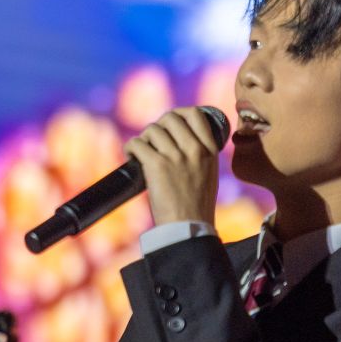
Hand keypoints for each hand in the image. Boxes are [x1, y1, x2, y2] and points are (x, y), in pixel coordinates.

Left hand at [125, 106, 222, 227]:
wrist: (189, 228)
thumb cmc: (197, 207)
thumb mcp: (208, 175)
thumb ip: (200, 157)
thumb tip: (180, 144)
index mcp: (210, 151)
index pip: (197, 114)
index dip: (180, 114)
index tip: (170, 123)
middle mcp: (194, 149)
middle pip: (170, 118)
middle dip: (158, 126)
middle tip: (152, 141)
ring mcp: (176, 156)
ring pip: (152, 129)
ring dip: (143, 139)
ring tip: (141, 152)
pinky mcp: (157, 165)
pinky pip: (138, 143)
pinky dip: (131, 148)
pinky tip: (131, 157)